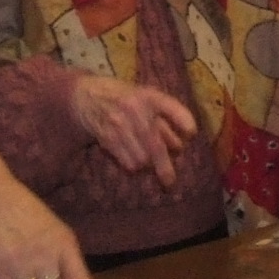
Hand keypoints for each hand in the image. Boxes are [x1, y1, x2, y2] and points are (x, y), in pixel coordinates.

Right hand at [70, 75, 197, 186]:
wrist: (87, 96)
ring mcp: (119, 125)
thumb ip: (165, 118)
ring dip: (148, 165)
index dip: (184, 121)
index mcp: (149, 96)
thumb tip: (179, 146)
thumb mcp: (147, 97)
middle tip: (170, 182)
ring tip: (148, 161)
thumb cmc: (125, 98)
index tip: (191, 133)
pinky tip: (135, 161)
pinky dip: (134, 167)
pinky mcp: (107, 138)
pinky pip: (127, 162)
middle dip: (164, 167)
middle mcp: (135, 110)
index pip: (171, 107)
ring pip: (141, 159)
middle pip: (155, 145)